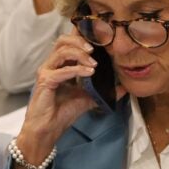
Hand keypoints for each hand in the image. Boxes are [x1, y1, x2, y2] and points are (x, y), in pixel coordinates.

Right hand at [17, 32, 116, 158]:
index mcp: (60, 66)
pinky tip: (90, 73)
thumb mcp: (88, 99)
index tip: (99, 39)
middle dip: (80, 41)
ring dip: (80, 55)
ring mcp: (46, 72)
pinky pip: (62, 71)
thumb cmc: (62, 113)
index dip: (82, 37)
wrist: (48, 130)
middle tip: (95, 50)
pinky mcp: (45, 81)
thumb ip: (103, 91)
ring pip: (62, 51)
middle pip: (62, 40)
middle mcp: (52, 65)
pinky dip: (77, 69)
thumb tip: (123, 88)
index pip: (69, 43)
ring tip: (94, 64)